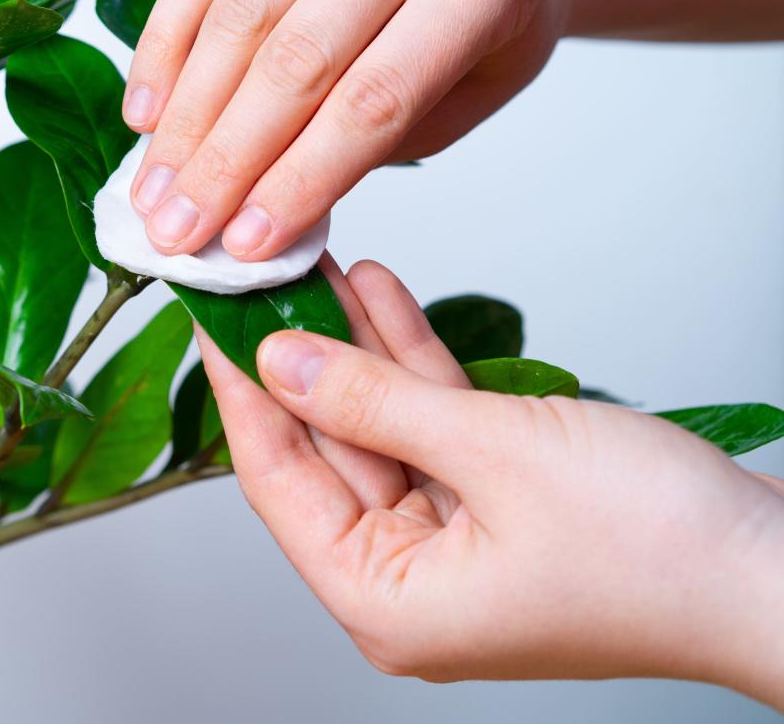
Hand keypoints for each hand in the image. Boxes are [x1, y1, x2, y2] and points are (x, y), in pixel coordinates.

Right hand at [124, 0, 569, 257]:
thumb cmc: (484, 32)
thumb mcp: (463, 101)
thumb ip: (371, 145)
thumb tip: (254, 210)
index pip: (372, 101)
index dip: (299, 180)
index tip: (245, 246)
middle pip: (294, 59)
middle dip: (226, 159)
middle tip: (177, 231)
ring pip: (239, 16)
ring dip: (185, 115)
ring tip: (152, 189)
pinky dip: (165, 46)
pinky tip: (147, 112)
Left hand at [197, 259, 783, 705]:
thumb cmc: (661, 551)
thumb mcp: (494, 454)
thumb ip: (373, 403)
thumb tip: (280, 361)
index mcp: (386, 603)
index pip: (277, 480)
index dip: (238, 389)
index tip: (207, 317)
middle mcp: (410, 583)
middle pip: (324, 448)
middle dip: (294, 354)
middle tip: (254, 278)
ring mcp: (455, 543)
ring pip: (378, 426)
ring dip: (351, 346)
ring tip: (309, 264)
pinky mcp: (499, 506)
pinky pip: (432, 426)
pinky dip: (410, 363)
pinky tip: (377, 295)